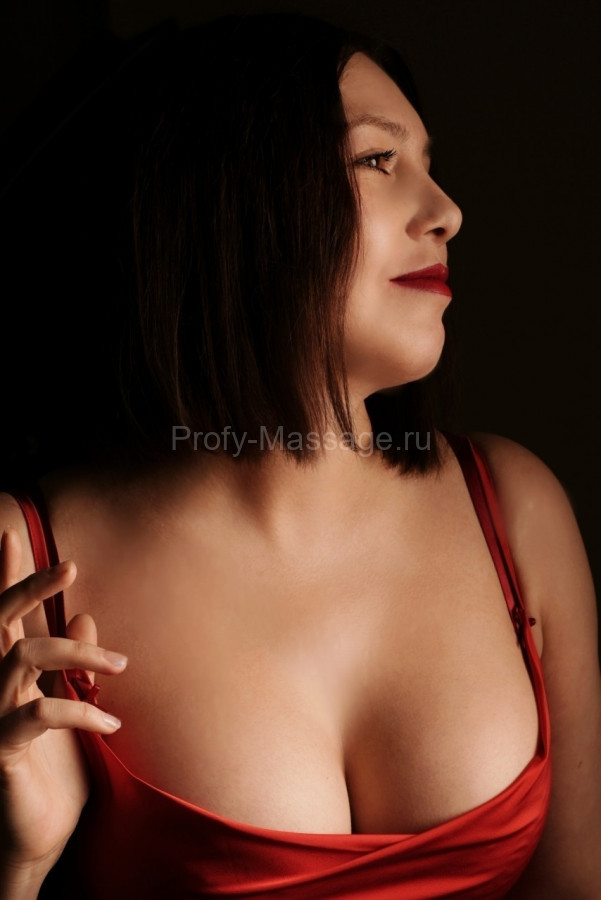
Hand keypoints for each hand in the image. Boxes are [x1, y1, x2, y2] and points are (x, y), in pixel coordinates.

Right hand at [0, 526, 126, 885]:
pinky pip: (39, 713)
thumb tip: (87, 616)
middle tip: (69, 566)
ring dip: (78, 653)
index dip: (7, 576)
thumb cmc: (49, 774)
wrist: (33, 841)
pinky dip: (81, 710)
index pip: (3, 617)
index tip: (14, 535)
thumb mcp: (67, 707)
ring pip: (24, 656)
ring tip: (118, 665)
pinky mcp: (0, 749)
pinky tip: (110, 722)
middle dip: (29, 587)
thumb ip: (71, 666)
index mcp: (6, 675)